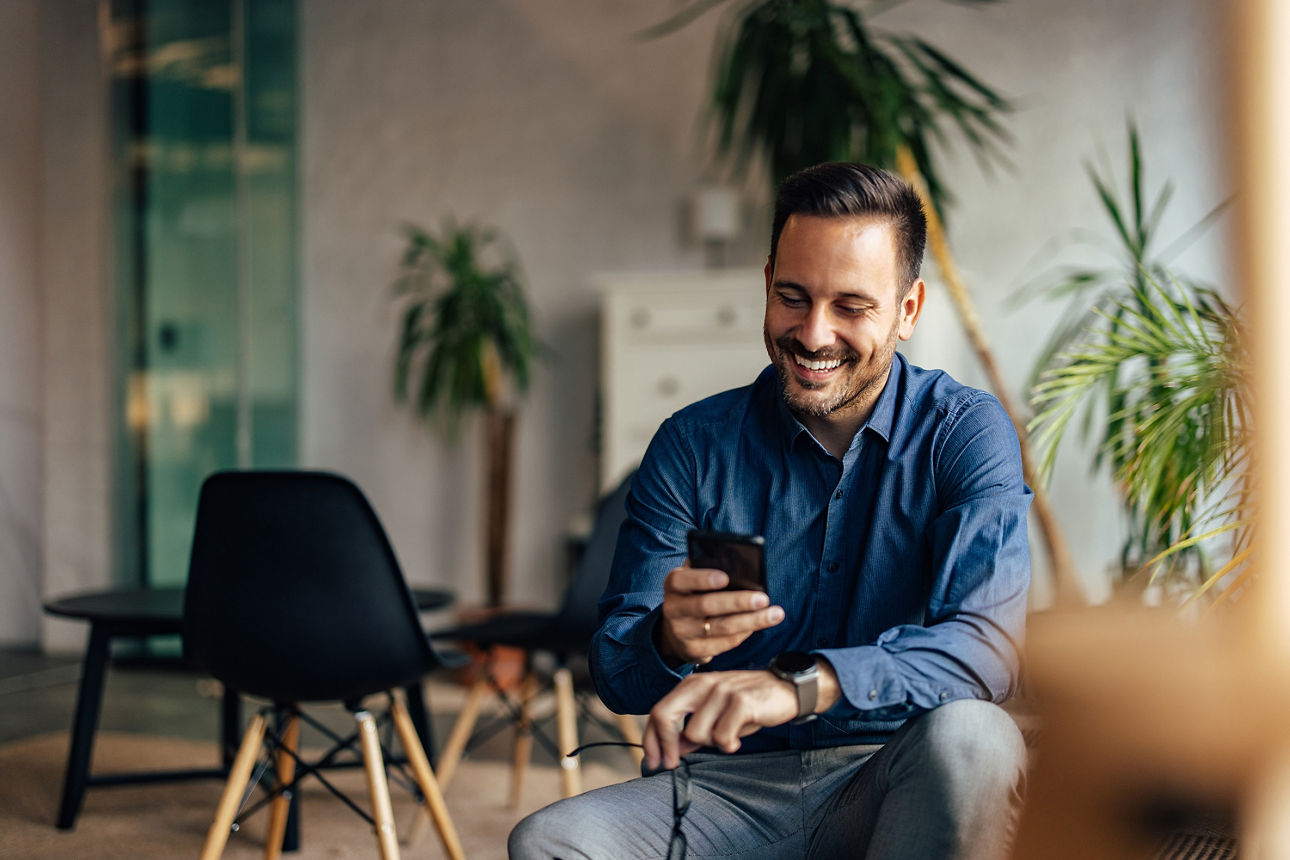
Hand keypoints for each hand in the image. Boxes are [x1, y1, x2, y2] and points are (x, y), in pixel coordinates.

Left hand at [642, 670, 797, 769]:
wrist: (785, 689)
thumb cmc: (749, 703)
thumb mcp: (716, 713)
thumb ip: (693, 728)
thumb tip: (673, 748)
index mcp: (692, 685)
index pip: (659, 710)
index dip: (652, 739)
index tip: (654, 761)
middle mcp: (703, 684)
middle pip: (665, 715)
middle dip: (665, 744)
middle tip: (672, 763)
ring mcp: (721, 691)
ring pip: (695, 733)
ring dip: (710, 743)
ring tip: (727, 736)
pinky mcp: (740, 702)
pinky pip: (722, 737)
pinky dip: (729, 745)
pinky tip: (738, 739)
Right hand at [657, 564, 783, 664]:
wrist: (677, 629)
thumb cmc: (695, 594)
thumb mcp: (695, 578)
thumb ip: (710, 568)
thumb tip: (740, 563)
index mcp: (674, 585)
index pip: (682, 580)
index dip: (702, 579)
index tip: (726, 578)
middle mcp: (673, 609)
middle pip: (706, 605)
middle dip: (738, 602)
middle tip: (763, 598)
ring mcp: (682, 633)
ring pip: (721, 627)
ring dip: (751, 621)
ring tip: (774, 614)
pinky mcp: (694, 651)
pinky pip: (725, 643)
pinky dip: (745, 633)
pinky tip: (759, 624)